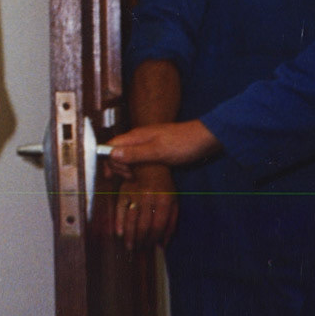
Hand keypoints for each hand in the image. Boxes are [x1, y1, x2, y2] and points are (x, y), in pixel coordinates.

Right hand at [107, 120, 221, 171]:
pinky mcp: (155, 148)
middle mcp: (138, 138)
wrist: (206, 138)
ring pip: (127, 154)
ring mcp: (147, 142)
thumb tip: (111, 155)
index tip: (115, 175)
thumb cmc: (184, 144)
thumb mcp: (158, 151)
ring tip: (134, 178)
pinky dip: (136, 166)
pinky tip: (142, 174)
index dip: (108, 160)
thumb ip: (135, 154)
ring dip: (126, 167)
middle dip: (117, 166)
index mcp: (136, 136)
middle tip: (130, 178)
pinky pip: (138, 157)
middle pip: (116, 150)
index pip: (110, 145)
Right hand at [113, 164, 178, 250]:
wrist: (149, 164)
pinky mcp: (124, 190)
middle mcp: (150, 198)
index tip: (150, 247)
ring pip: (132, 219)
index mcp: (165, 200)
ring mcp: (136, 194)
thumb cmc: (164, 186)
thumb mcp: (174, 202)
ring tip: (129, 246)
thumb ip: (171, 223)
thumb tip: (164, 244)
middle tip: (138, 250)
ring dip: (130, 236)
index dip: (153, 240)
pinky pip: (120, 208)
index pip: (158, 226)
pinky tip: (119, 233)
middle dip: (141, 241)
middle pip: (144, 225)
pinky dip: (119, 222)